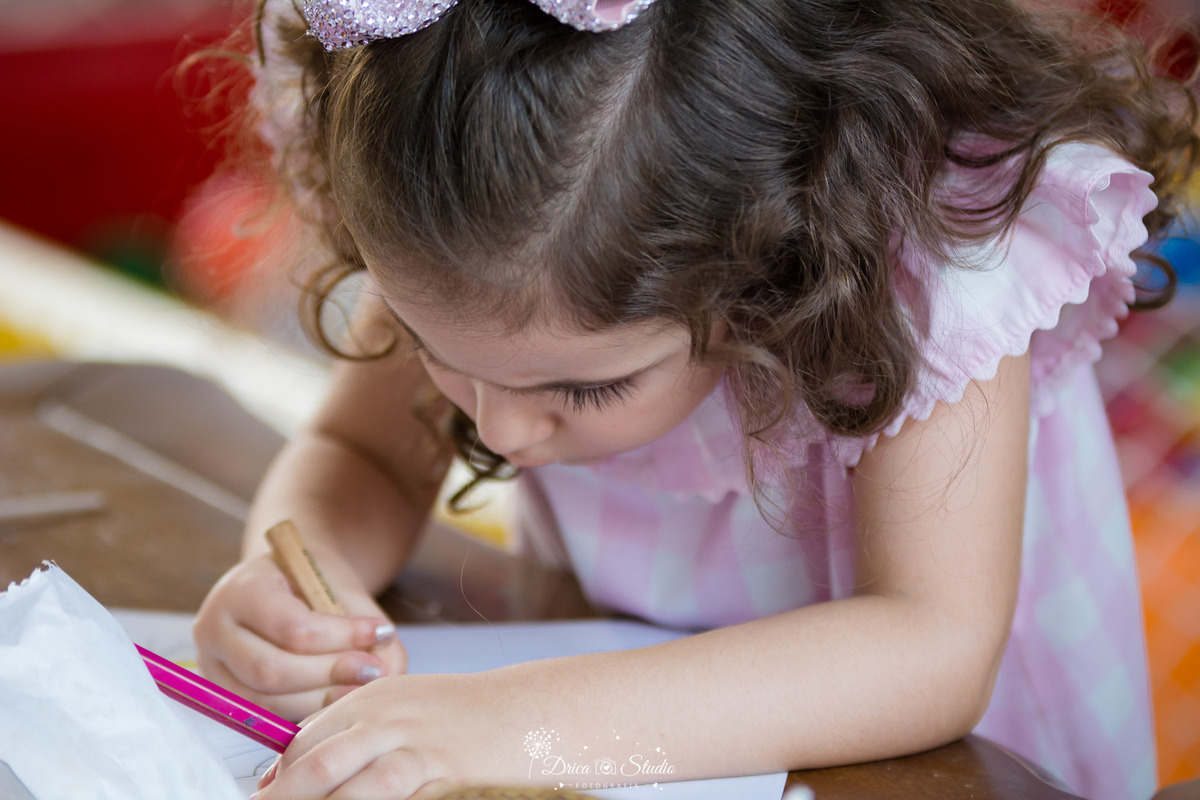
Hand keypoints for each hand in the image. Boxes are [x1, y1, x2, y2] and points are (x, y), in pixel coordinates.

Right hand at [193, 553, 406, 719]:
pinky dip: (306, 712)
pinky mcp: (225, 695)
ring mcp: (213, 667)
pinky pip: (266, 714)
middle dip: (329, 676)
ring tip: (362, 686)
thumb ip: (364, 621)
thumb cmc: (309, 578)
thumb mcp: (337, 584)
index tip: (382, 632)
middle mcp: (214, 629)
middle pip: (271, 671)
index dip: (342, 638)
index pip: (291, 627)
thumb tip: (390, 667)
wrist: (280, 580)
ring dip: (320, 701)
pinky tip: (338, 699)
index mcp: (240, 589)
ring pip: (266, 701)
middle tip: (373, 671)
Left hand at [254, 671, 527, 799]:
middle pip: (322, 765)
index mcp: (372, 699)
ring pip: (358, 791)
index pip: (307, 739)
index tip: (266, 796)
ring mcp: (420, 749)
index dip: (280, 777)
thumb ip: (351, 730)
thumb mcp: (400, 705)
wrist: (521, 710)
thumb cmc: (455, 715)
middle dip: (288, 797)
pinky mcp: (447, 776)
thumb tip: (287, 771)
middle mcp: (391, 720)